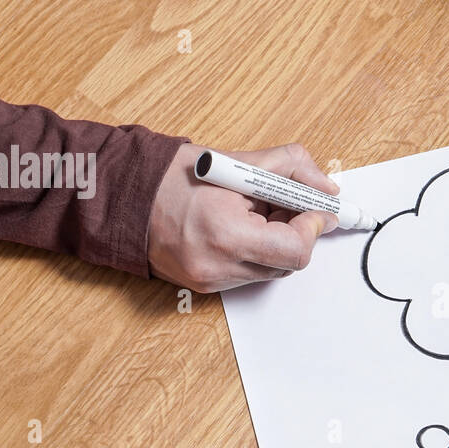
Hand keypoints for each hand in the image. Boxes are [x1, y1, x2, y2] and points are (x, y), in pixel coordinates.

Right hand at [147, 142, 339, 291]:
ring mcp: (208, 281)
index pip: (295, 249)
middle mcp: (216, 266)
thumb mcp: (236, 161)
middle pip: (288, 263)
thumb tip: (326, 188)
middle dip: (298, 233)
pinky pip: (248, 273)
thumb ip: (290, 169)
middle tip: (289, 204)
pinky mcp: (203, 286)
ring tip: (257, 211)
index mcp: (224, 233)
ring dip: (277, 243)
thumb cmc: (171, 176)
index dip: (313, 227)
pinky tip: (241, 226)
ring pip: (271, 270)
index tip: (318, 209)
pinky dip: (255, 251)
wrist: (121, 196)